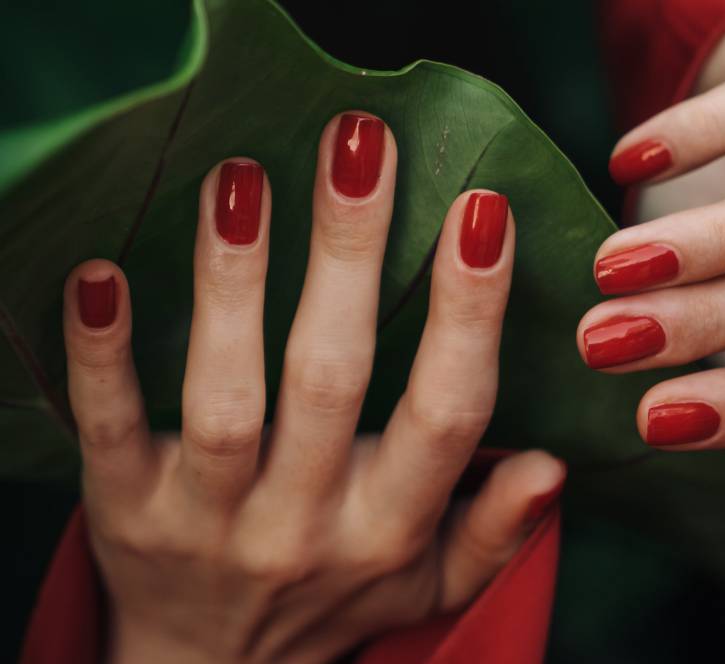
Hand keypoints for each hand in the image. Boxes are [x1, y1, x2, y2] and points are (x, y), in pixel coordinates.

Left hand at [63, 112, 563, 662]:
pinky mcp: (122, 513)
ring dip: (235, 284)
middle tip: (359, 147)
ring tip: (243, 179)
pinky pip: (110, 428)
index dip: (469, 315)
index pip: (446, 414)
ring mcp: (206, 522)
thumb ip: (493, 529)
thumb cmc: (333, 602)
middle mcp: (302, 525)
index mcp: (387, 531)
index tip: (481, 212)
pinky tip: (102, 275)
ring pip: (226, 397)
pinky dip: (103, 355)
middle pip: (332, 380)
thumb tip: (553, 464)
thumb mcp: (428, 585)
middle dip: (349, 258)